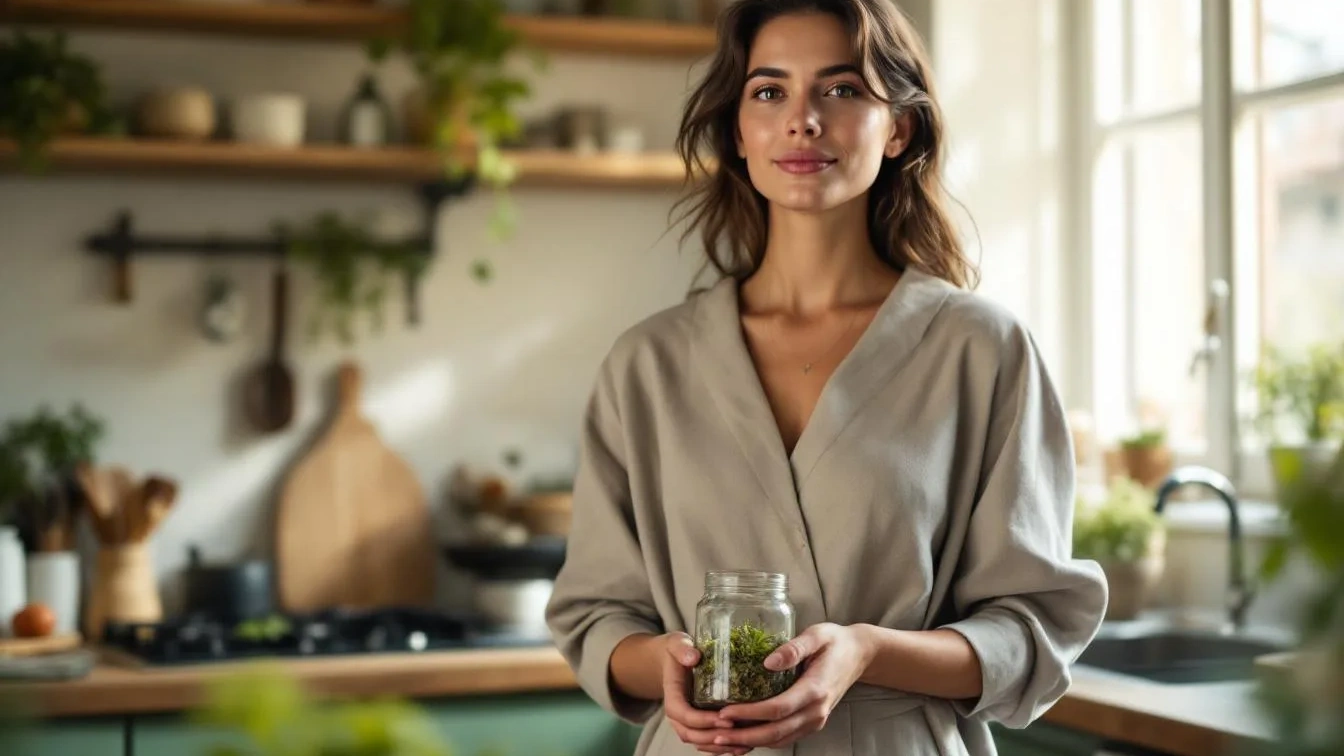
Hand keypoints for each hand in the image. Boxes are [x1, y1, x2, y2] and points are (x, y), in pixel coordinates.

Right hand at [658, 632, 750, 755]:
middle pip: (691, 734)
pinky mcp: (697, 724)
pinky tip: (741, 747)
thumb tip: (693, 657)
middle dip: (714, 737)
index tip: (725, 719)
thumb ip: (682, 649)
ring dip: (720, 747)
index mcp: (672, 695)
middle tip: (739, 733)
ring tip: (745, 745)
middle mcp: (677, 713)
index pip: (684, 714)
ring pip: (699, 742)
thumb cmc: (677, 651)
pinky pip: (707, 742)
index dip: (703, 720)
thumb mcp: (677, 644)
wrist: (672, 660)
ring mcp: (686, 721)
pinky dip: (722, 748)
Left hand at [710, 623, 872, 750]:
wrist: (859, 655)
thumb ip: (794, 647)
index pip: (778, 709)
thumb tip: (768, 661)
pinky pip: (785, 738)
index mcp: (815, 690)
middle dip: (744, 737)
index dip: (750, 714)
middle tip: (716, 735)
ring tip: (723, 739)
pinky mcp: (811, 722)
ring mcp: (815, 720)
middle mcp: (816, 711)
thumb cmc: (835, 642)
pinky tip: (744, 738)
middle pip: (776, 732)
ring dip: (751, 742)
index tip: (725, 712)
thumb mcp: (817, 635)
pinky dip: (763, 741)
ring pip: (780, 740)